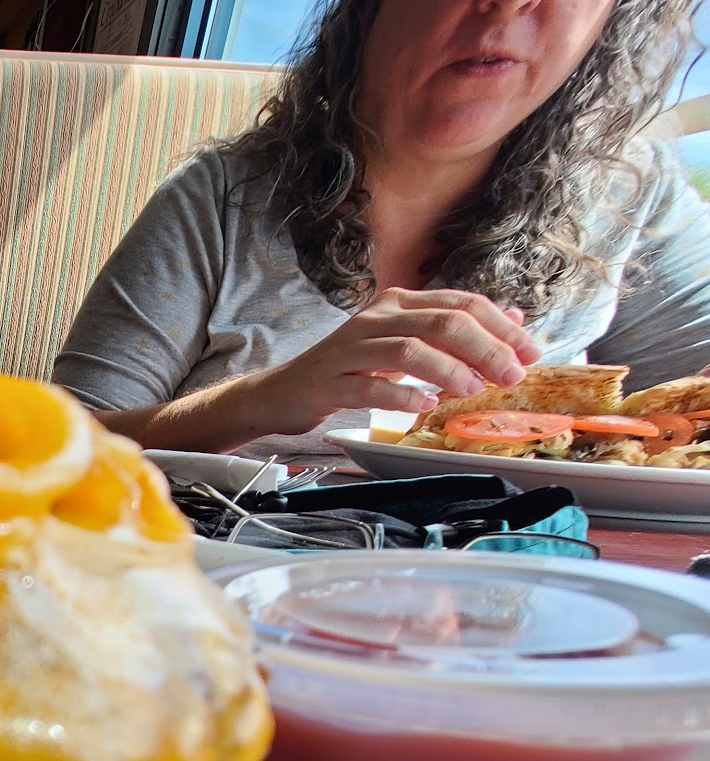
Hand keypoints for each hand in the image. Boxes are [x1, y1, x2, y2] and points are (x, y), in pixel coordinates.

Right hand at [246, 288, 542, 436]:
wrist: (283, 391)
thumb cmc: (349, 370)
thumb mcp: (404, 343)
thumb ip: (453, 331)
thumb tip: (514, 320)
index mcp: (397, 302)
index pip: (461, 303)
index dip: (500, 327)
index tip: (530, 353)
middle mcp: (375, 318)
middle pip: (442, 322)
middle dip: (485, 348)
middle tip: (510, 376)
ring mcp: (350, 349)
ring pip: (409, 349)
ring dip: (449, 371)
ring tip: (471, 391)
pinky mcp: (330, 381)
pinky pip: (370, 386)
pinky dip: (401, 396)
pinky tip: (421, 407)